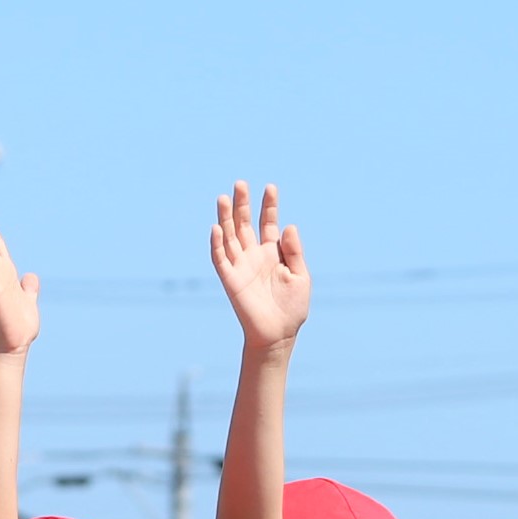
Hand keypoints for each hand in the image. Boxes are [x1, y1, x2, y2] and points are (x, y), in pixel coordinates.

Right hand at [209, 181, 308, 352]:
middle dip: (242, 204)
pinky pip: (220, 259)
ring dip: (225, 217)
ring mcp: (240, 266)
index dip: (269, 205)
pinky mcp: (230, 280)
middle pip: (245, 223)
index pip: (268, 222)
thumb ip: (294, 252)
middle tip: (240, 183)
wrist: (278, 335)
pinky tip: (217, 228)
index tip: (271, 187)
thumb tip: (289, 226)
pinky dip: (217, 244)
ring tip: (224, 197)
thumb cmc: (292, 309)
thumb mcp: (300, 277)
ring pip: (229, 236)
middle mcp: (253, 255)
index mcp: (272, 252)